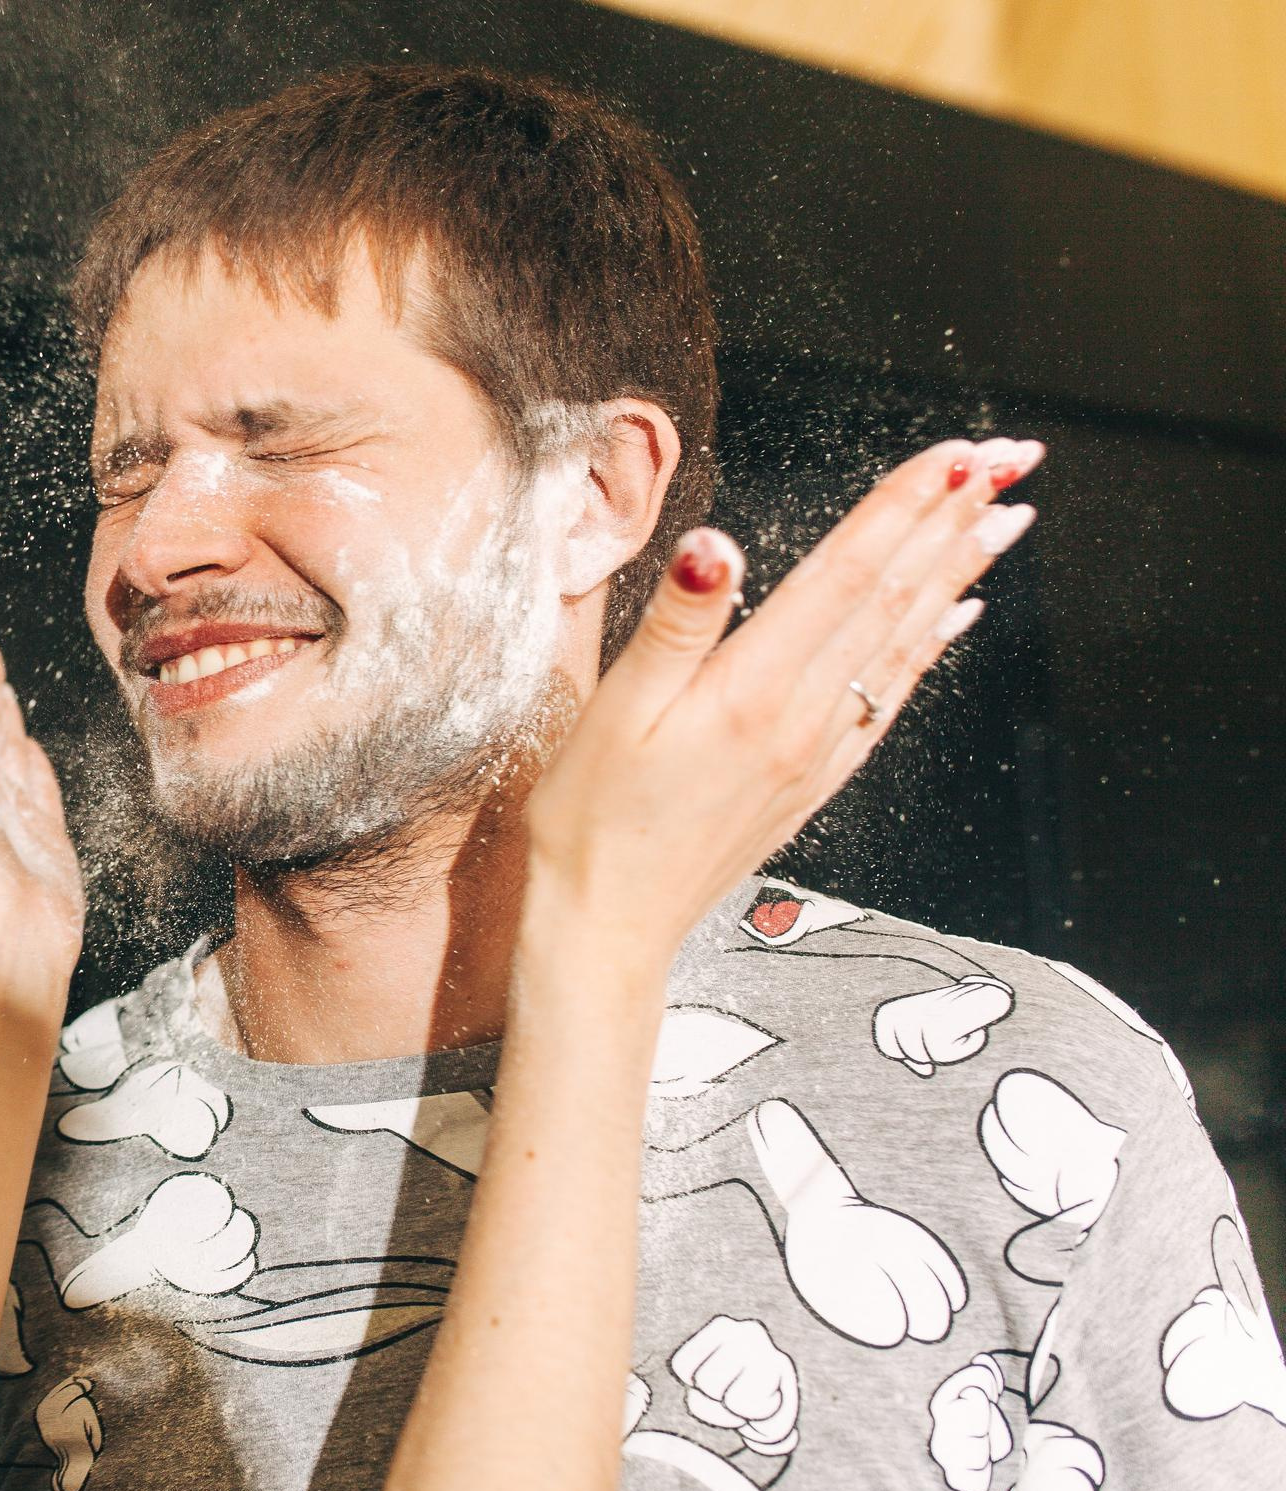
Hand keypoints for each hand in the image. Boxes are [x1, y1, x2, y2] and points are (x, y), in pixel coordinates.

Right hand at [525, 436, 1040, 962]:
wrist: (609, 925)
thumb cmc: (591, 821)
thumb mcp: (612, 713)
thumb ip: (674, 626)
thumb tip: (713, 548)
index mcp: (752, 691)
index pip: (846, 574)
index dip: (903, 506)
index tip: (956, 454)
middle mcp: (802, 719)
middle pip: (894, 600)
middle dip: (953, 521)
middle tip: (1011, 461)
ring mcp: (817, 752)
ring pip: (904, 644)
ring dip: (957, 575)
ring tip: (1005, 521)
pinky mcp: (813, 779)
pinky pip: (889, 698)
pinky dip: (929, 649)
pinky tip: (952, 620)